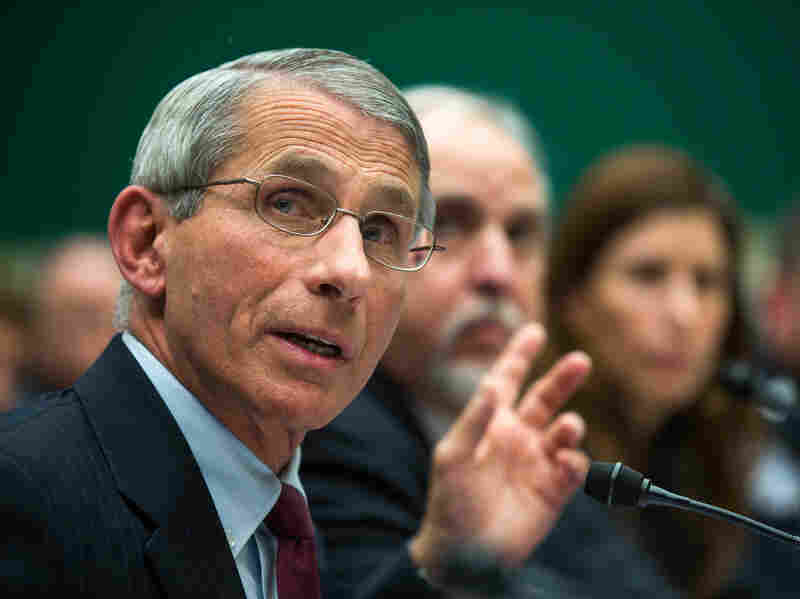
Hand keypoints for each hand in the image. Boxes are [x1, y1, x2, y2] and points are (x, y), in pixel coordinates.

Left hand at [409, 323, 590, 576]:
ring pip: (563, 431)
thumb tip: (490, 383)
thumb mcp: (454, 457)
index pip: (506, 380)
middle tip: (581, 361)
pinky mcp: (553, 491)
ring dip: (569, 424)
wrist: (465, 555)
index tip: (535, 331)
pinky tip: (564, 462)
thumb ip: (474, 421)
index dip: (519, 355)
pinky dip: (574, 461)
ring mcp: (536, 463)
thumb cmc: (450, 502)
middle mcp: (517, 437)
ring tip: (567, 426)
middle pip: (545, 398)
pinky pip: (573, 468)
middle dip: (562, 379)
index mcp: (490, 423)